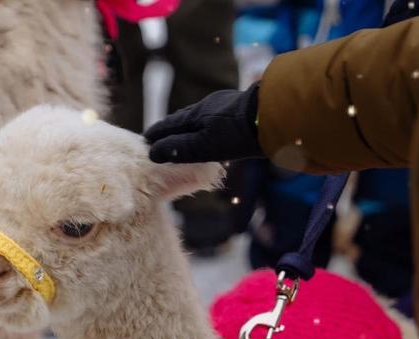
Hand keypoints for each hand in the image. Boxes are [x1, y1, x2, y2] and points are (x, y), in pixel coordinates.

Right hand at [144, 83, 261, 163]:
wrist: (272, 117)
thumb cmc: (235, 134)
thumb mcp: (203, 146)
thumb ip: (177, 148)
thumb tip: (152, 152)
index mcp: (195, 114)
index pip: (169, 125)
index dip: (156, 134)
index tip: (145, 140)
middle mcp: (207, 106)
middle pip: (183, 119)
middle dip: (170, 128)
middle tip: (160, 137)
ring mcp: (224, 105)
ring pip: (200, 117)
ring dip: (189, 126)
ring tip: (184, 135)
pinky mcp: (239, 109)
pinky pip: (215, 117)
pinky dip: (206, 125)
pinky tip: (213, 130)